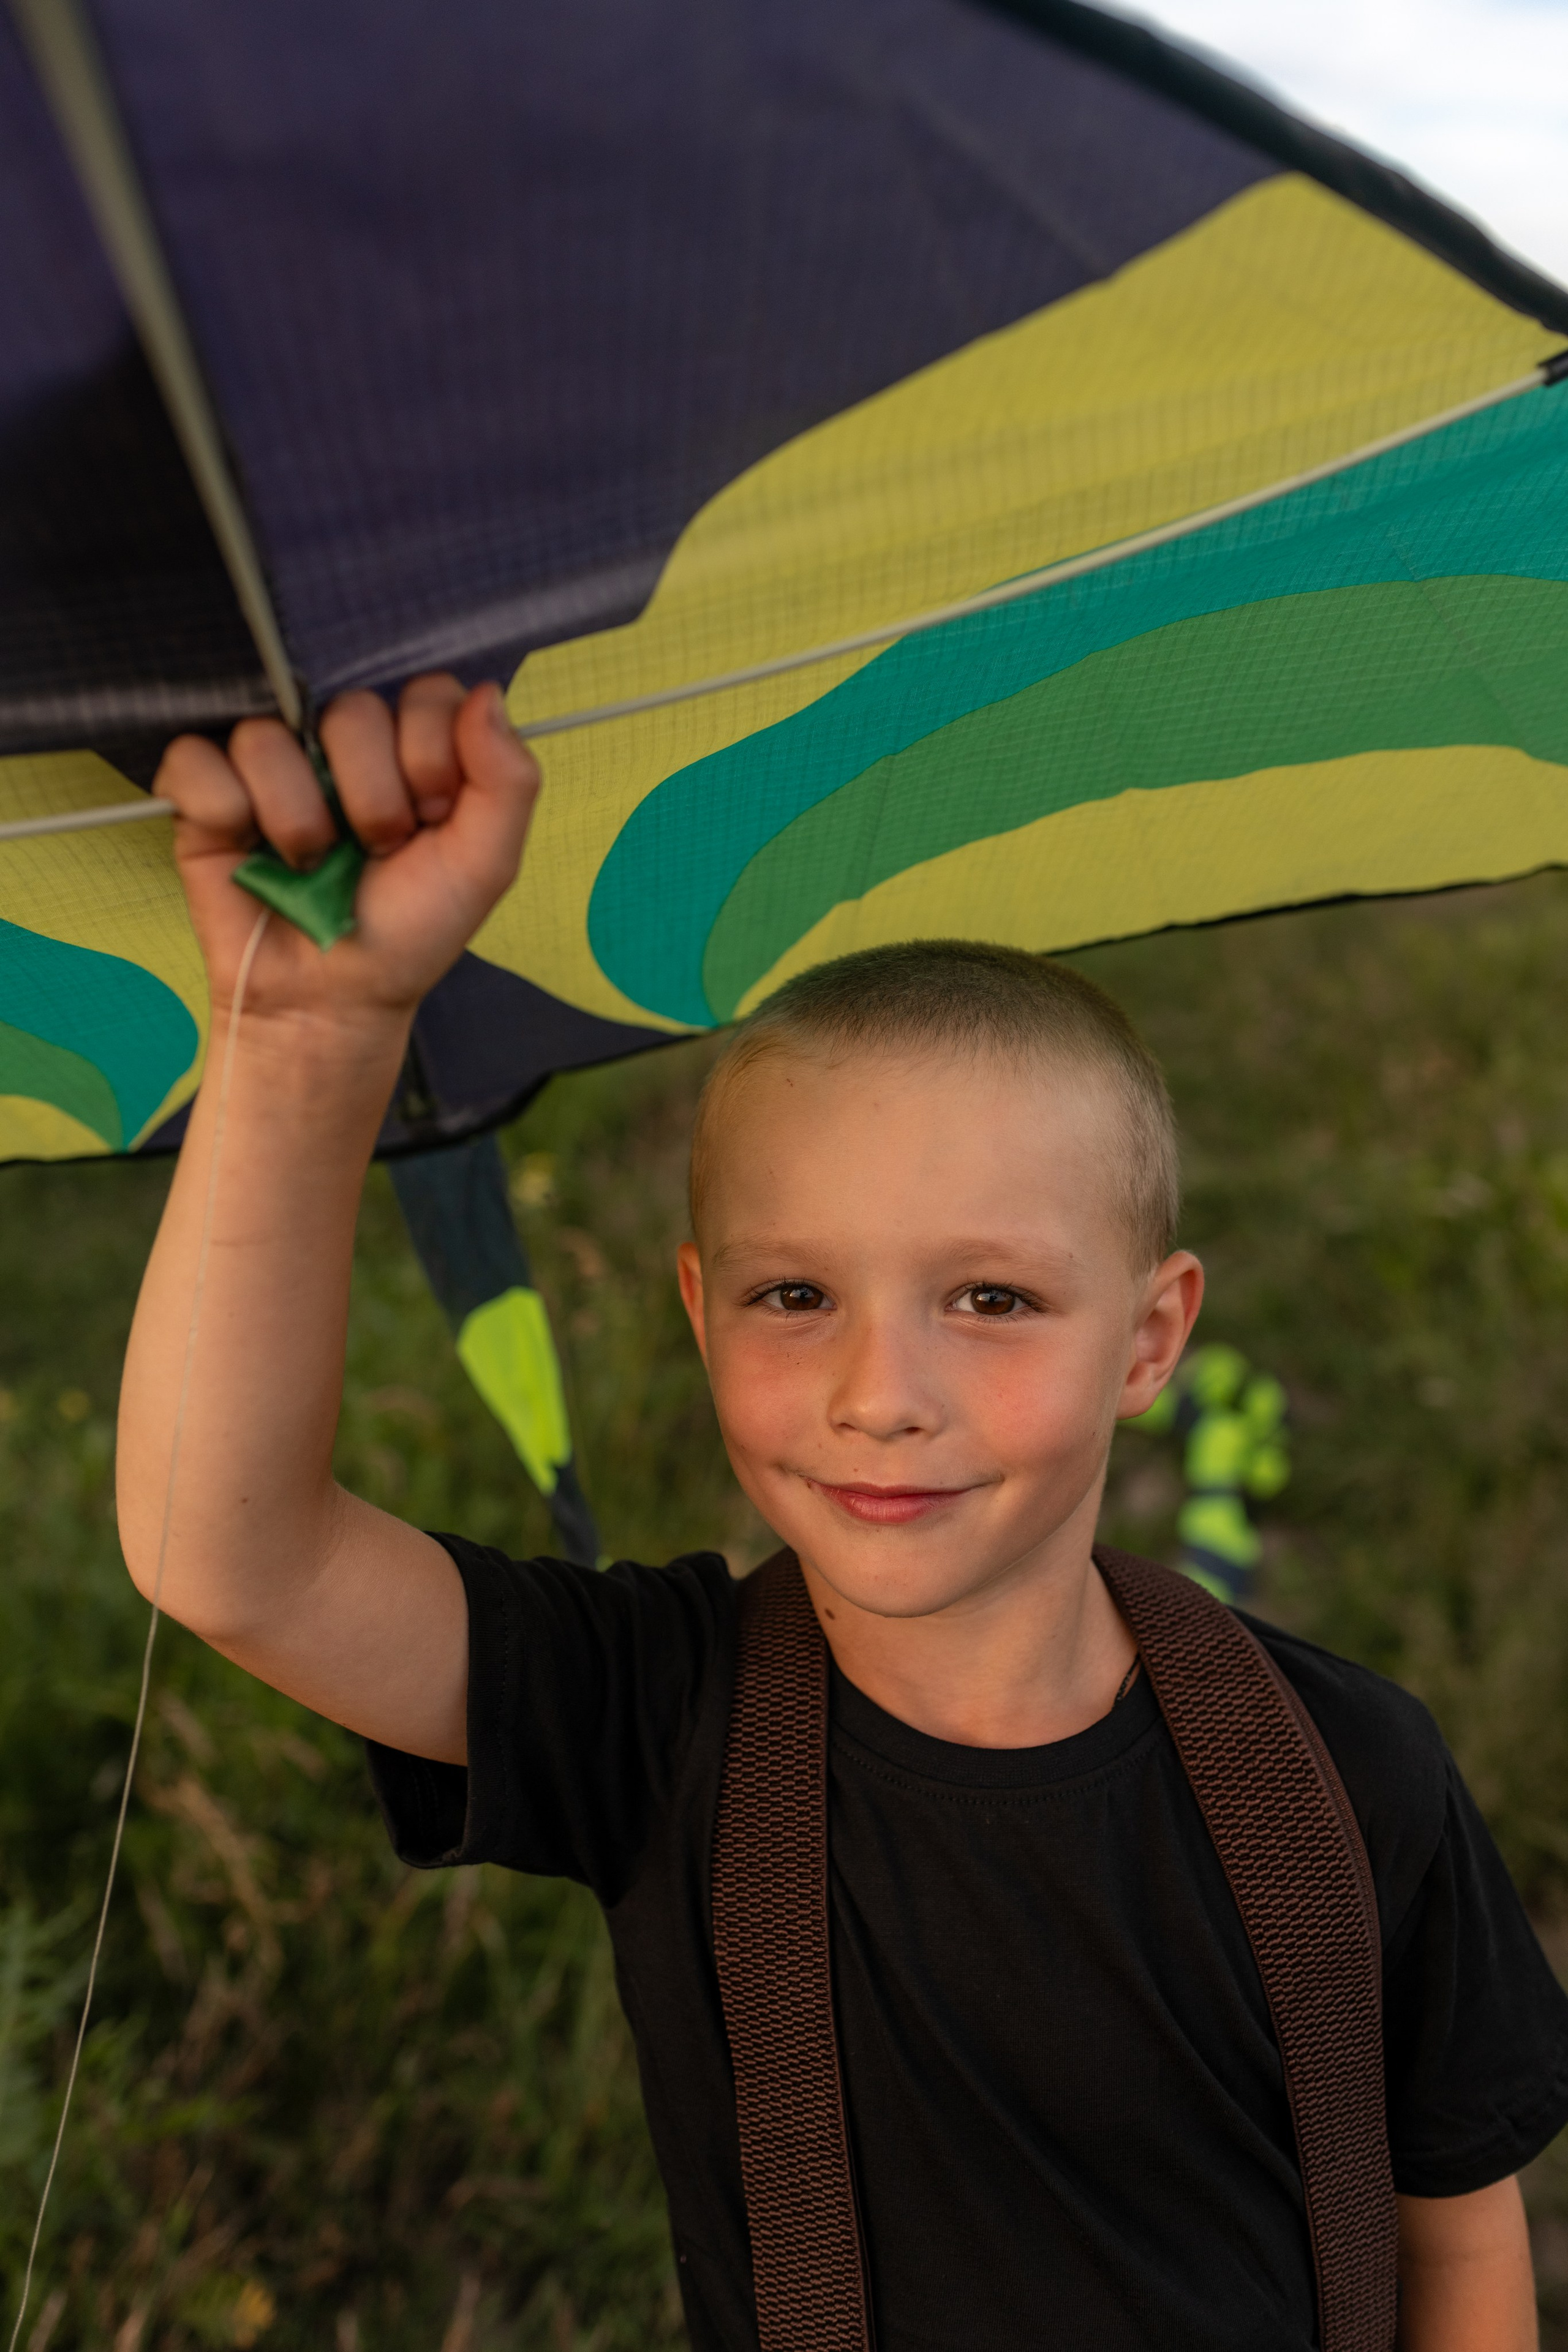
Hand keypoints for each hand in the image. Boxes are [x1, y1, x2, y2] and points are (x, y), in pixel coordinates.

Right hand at [156, 674, 537, 1030]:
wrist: (333, 1001)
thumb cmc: (407, 932)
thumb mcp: (483, 866)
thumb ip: (506, 780)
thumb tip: (486, 693)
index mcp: (408, 749)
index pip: (425, 695)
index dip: (431, 760)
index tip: (430, 822)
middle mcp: (337, 745)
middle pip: (351, 710)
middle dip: (373, 799)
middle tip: (375, 852)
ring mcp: (269, 763)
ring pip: (269, 736)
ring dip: (301, 820)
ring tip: (313, 864)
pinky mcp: (202, 791)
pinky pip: (196, 760)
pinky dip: (226, 812)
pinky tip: (251, 851)